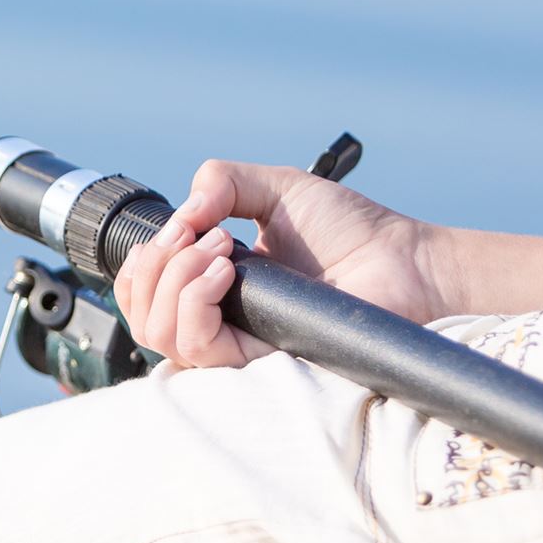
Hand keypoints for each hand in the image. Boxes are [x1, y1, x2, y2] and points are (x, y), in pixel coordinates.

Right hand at [114, 159, 445, 370]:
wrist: (400, 258)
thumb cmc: (350, 229)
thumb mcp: (276, 186)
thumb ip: (222, 181)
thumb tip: (182, 214)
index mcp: (215, 286)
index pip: (144, 297)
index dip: (142, 266)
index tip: (176, 228)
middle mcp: (222, 320)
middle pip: (143, 320)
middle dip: (156, 268)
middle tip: (203, 234)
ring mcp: (240, 344)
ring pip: (163, 337)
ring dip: (176, 281)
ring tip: (221, 248)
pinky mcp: (261, 361)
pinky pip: (201, 348)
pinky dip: (197, 301)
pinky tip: (226, 269)